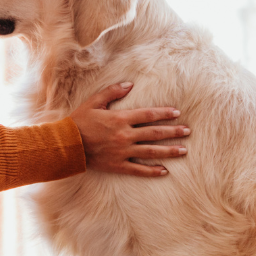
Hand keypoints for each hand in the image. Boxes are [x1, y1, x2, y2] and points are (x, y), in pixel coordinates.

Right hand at [69, 82, 189, 176]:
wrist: (67, 145)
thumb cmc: (79, 121)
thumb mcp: (94, 102)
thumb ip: (112, 92)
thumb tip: (129, 84)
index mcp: (120, 118)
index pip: (148, 114)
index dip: (164, 113)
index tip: (177, 113)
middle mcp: (125, 135)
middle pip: (154, 133)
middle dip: (173, 132)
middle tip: (188, 131)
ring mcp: (123, 151)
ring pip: (151, 151)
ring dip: (169, 151)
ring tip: (183, 150)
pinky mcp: (118, 165)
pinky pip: (139, 169)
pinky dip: (152, 170)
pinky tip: (164, 171)